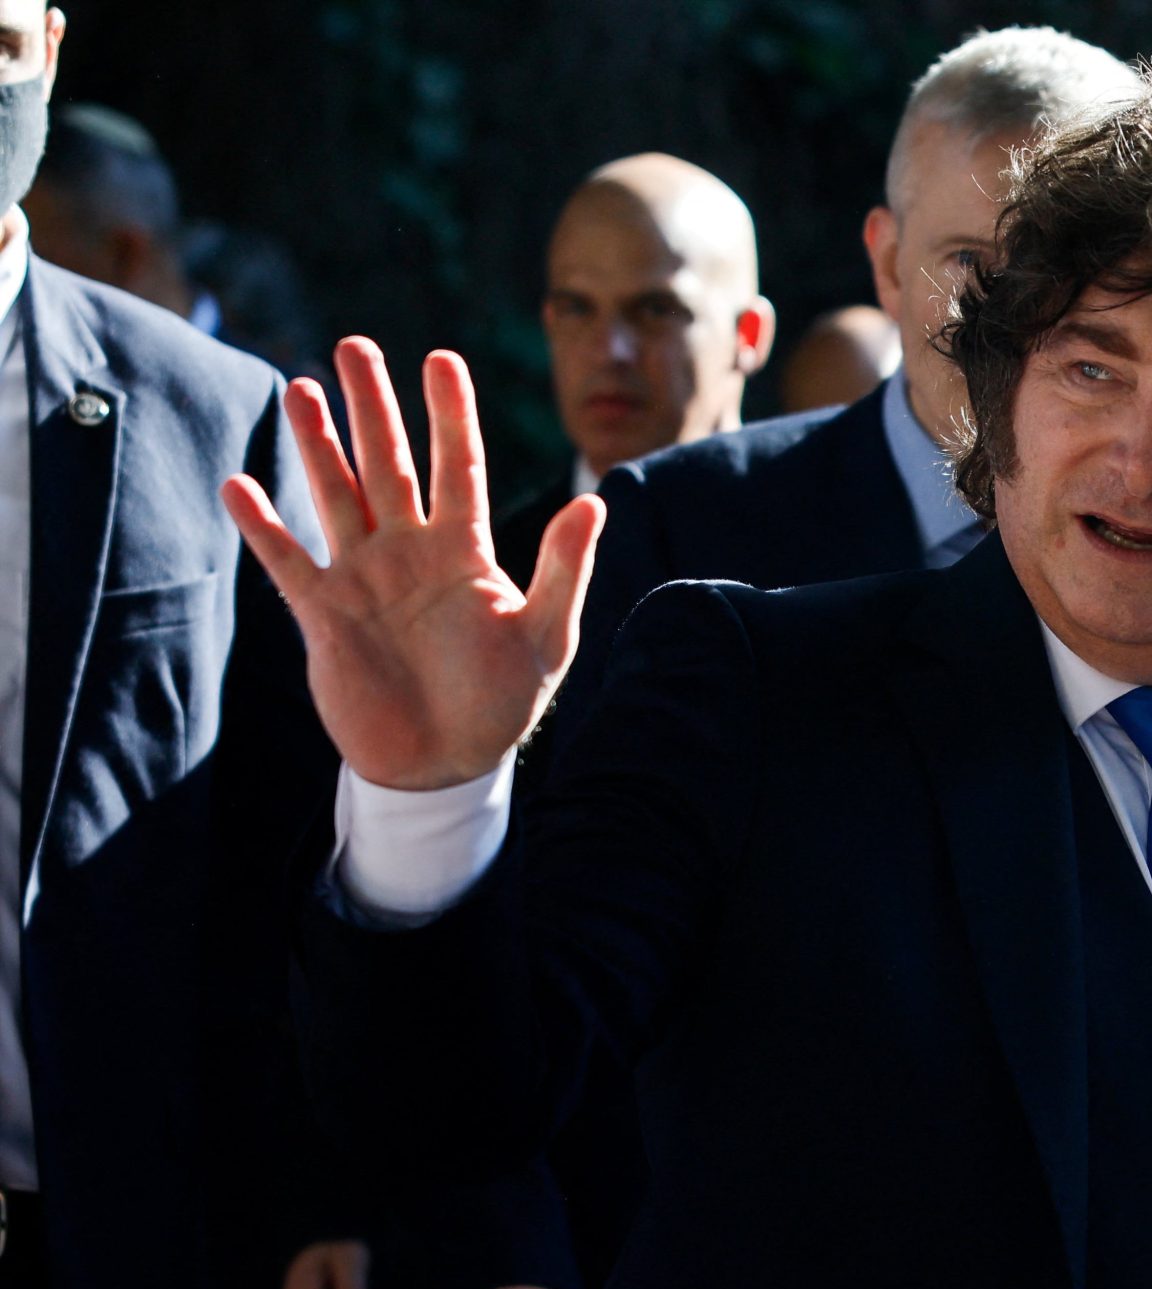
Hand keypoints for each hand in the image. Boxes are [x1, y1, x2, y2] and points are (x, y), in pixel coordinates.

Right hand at [219, 337, 604, 790]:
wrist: (447, 763)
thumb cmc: (502, 699)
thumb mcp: (547, 636)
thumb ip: (565, 569)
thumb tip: (594, 502)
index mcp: (466, 550)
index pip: (459, 467)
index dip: (450, 414)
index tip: (441, 359)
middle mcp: (411, 551)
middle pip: (388, 464)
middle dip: (372, 407)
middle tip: (354, 345)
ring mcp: (364, 577)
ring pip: (336, 496)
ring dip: (317, 446)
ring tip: (303, 389)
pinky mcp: (325, 614)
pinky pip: (288, 561)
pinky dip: (263, 526)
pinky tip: (240, 485)